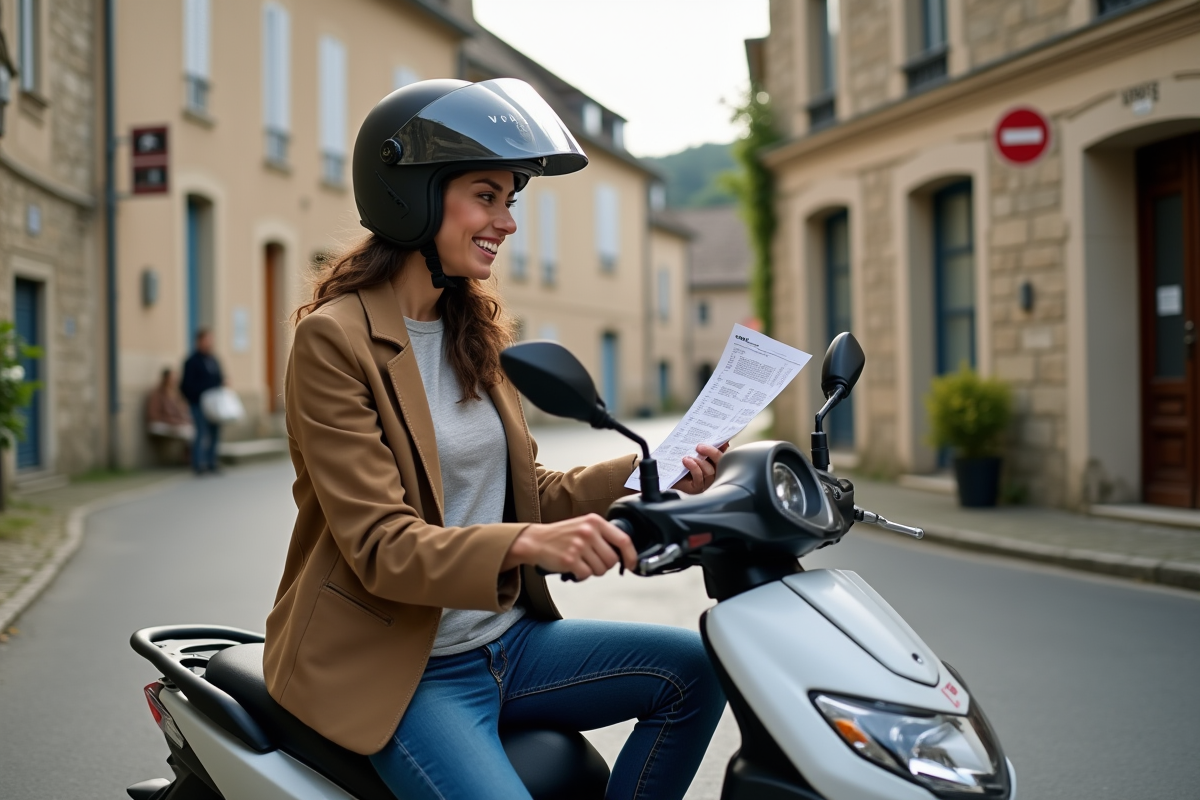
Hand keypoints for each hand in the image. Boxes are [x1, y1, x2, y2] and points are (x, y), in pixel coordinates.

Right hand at [502, 513, 636, 579]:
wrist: (536, 540)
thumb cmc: (562, 535)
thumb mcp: (584, 526)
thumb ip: (603, 535)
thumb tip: (623, 554)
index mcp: (595, 521)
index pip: (623, 540)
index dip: (631, 555)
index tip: (631, 564)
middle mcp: (588, 531)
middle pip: (612, 560)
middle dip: (605, 566)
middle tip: (592, 561)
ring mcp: (579, 545)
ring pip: (601, 570)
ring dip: (592, 571)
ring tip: (580, 562)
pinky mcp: (570, 559)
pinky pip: (587, 575)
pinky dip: (581, 575)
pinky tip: (573, 567)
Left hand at [672, 442, 727, 494]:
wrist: (667, 474)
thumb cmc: (680, 463)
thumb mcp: (692, 451)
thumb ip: (704, 447)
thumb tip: (715, 440)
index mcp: (714, 464)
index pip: (722, 456)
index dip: (723, 448)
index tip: (720, 441)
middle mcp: (713, 474)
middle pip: (720, 464)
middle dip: (712, 453)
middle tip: (700, 446)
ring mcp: (706, 482)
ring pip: (710, 472)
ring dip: (700, 462)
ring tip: (688, 456)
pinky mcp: (697, 488)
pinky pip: (699, 478)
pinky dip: (693, 468)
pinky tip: (686, 461)